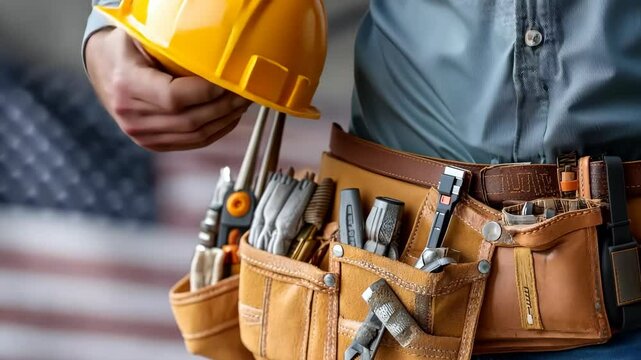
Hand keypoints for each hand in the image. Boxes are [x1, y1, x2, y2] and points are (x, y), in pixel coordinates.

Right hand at [85, 28, 251, 150]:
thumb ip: (171, 45)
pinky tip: (229, 118)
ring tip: (242, 105)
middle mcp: (132, 115)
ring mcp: (140, 134)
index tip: (229, 81)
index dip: (207, 92)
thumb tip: (215, 51)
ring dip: (225, 121)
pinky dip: (215, 132)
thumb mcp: (142, 36)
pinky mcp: (151, 144)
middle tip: (245, 93)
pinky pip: (191, 142)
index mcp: (127, 84)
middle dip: (224, 107)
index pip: (174, 97)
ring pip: (194, 135)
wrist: (104, 68)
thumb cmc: (128, 46)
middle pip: (190, 120)